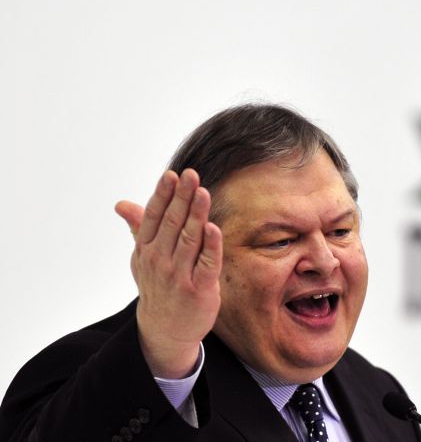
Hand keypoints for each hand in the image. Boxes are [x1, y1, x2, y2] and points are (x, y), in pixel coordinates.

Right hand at [115, 169, 221, 377]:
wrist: (165, 330)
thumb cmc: (158, 286)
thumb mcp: (142, 258)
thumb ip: (138, 228)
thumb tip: (121, 204)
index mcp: (147, 249)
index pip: (154, 217)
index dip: (162, 195)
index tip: (171, 175)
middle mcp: (160, 260)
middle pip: (172, 223)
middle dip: (181, 197)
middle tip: (190, 175)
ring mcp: (179, 275)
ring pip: (190, 239)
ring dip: (196, 215)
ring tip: (203, 193)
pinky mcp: (200, 289)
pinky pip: (207, 263)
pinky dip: (210, 245)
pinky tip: (213, 228)